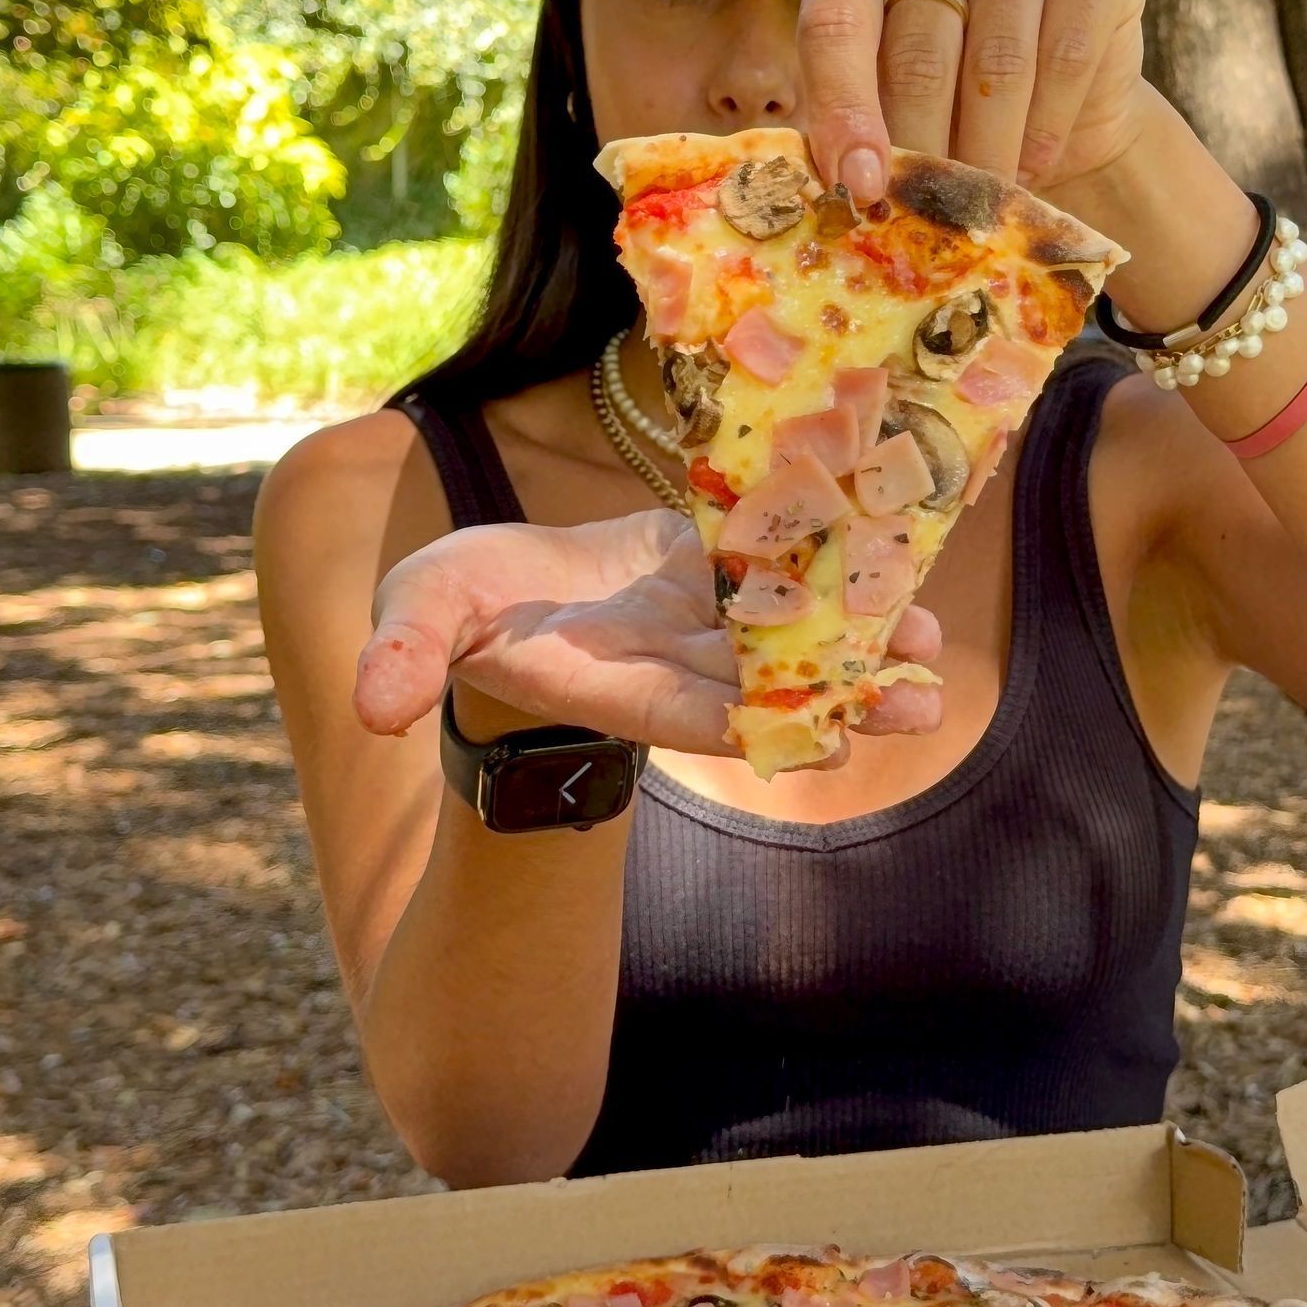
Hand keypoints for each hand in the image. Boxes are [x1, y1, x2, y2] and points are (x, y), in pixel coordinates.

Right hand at [353, 509, 944, 760]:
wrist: (495, 590)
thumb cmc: (454, 609)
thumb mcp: (418, 616)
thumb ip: (404, 656)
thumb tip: (374, 707)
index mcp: (609, 682)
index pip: (686, 717)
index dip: (751, 725)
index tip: (820, 735)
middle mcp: (670, 664)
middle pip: (765, 690)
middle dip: (840, 697)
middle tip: (921, 702)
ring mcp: (702, 623)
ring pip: (791, 642)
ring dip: (861, 650)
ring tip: (932, 650)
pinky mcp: (718, 573)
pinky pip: (787, 577)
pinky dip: (840, 580)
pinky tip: (903, 572)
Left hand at [795, 0, 1150, 202]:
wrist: (1067, 100)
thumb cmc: (954, 107)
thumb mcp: (889, 112)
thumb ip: (853, 133)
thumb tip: (845, 184)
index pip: (834, 22)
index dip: (843, 109)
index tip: (861, 185)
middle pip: (919, 54)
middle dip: (925, 152)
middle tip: (933, 218)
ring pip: (996, 65)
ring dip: (990, 152)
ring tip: (986, 202)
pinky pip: (1066, 56)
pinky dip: (1047, 127)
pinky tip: (1035, 162)